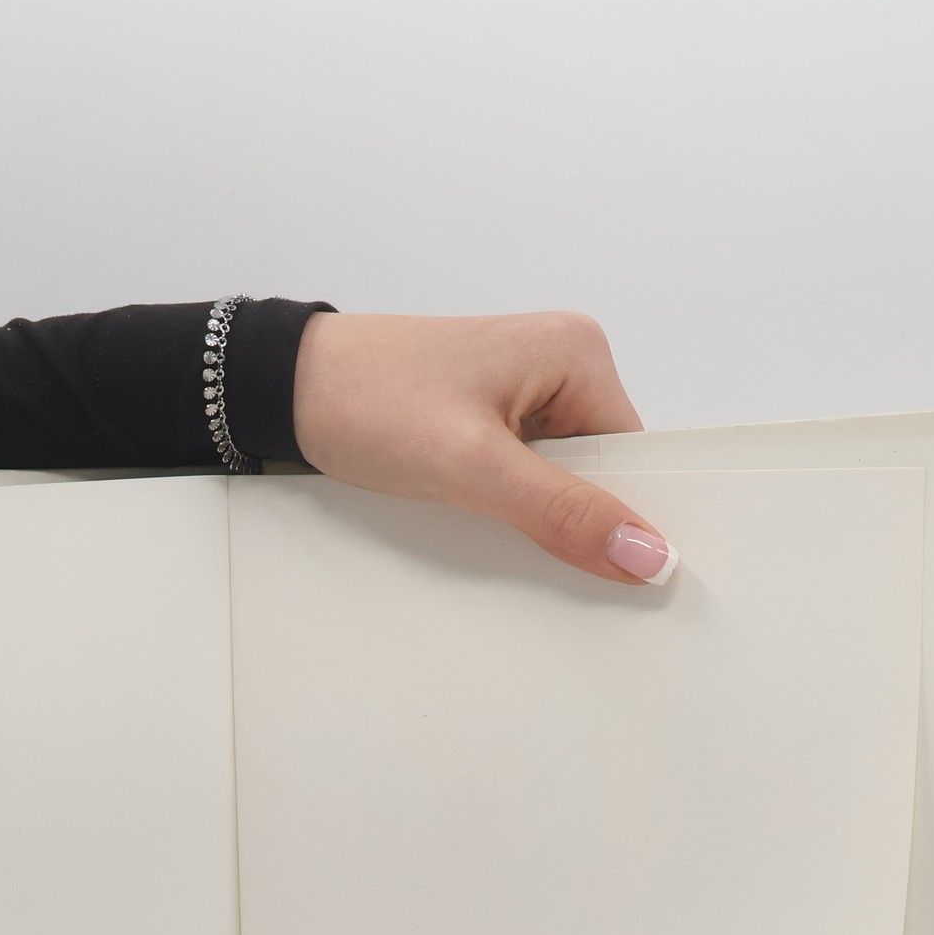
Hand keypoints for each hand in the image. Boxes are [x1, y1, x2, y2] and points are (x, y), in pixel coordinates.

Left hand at [291, 310, 675, 584]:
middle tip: (555, 572)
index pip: (634, 456)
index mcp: (577, 353)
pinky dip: (508, 510)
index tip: (628, 581)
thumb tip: (649, 554)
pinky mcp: (486, 418)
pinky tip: (486, 529)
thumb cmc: (369, 401)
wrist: (284, 388)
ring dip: (538, 519)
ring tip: (506, 545)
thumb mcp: (471, 466)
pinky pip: (522, 478)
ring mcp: (522, 392)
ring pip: (559, 481)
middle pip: (600, 470)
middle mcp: (559, 364)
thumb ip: (561, 512)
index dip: (629, 518)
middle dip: (578, 521)